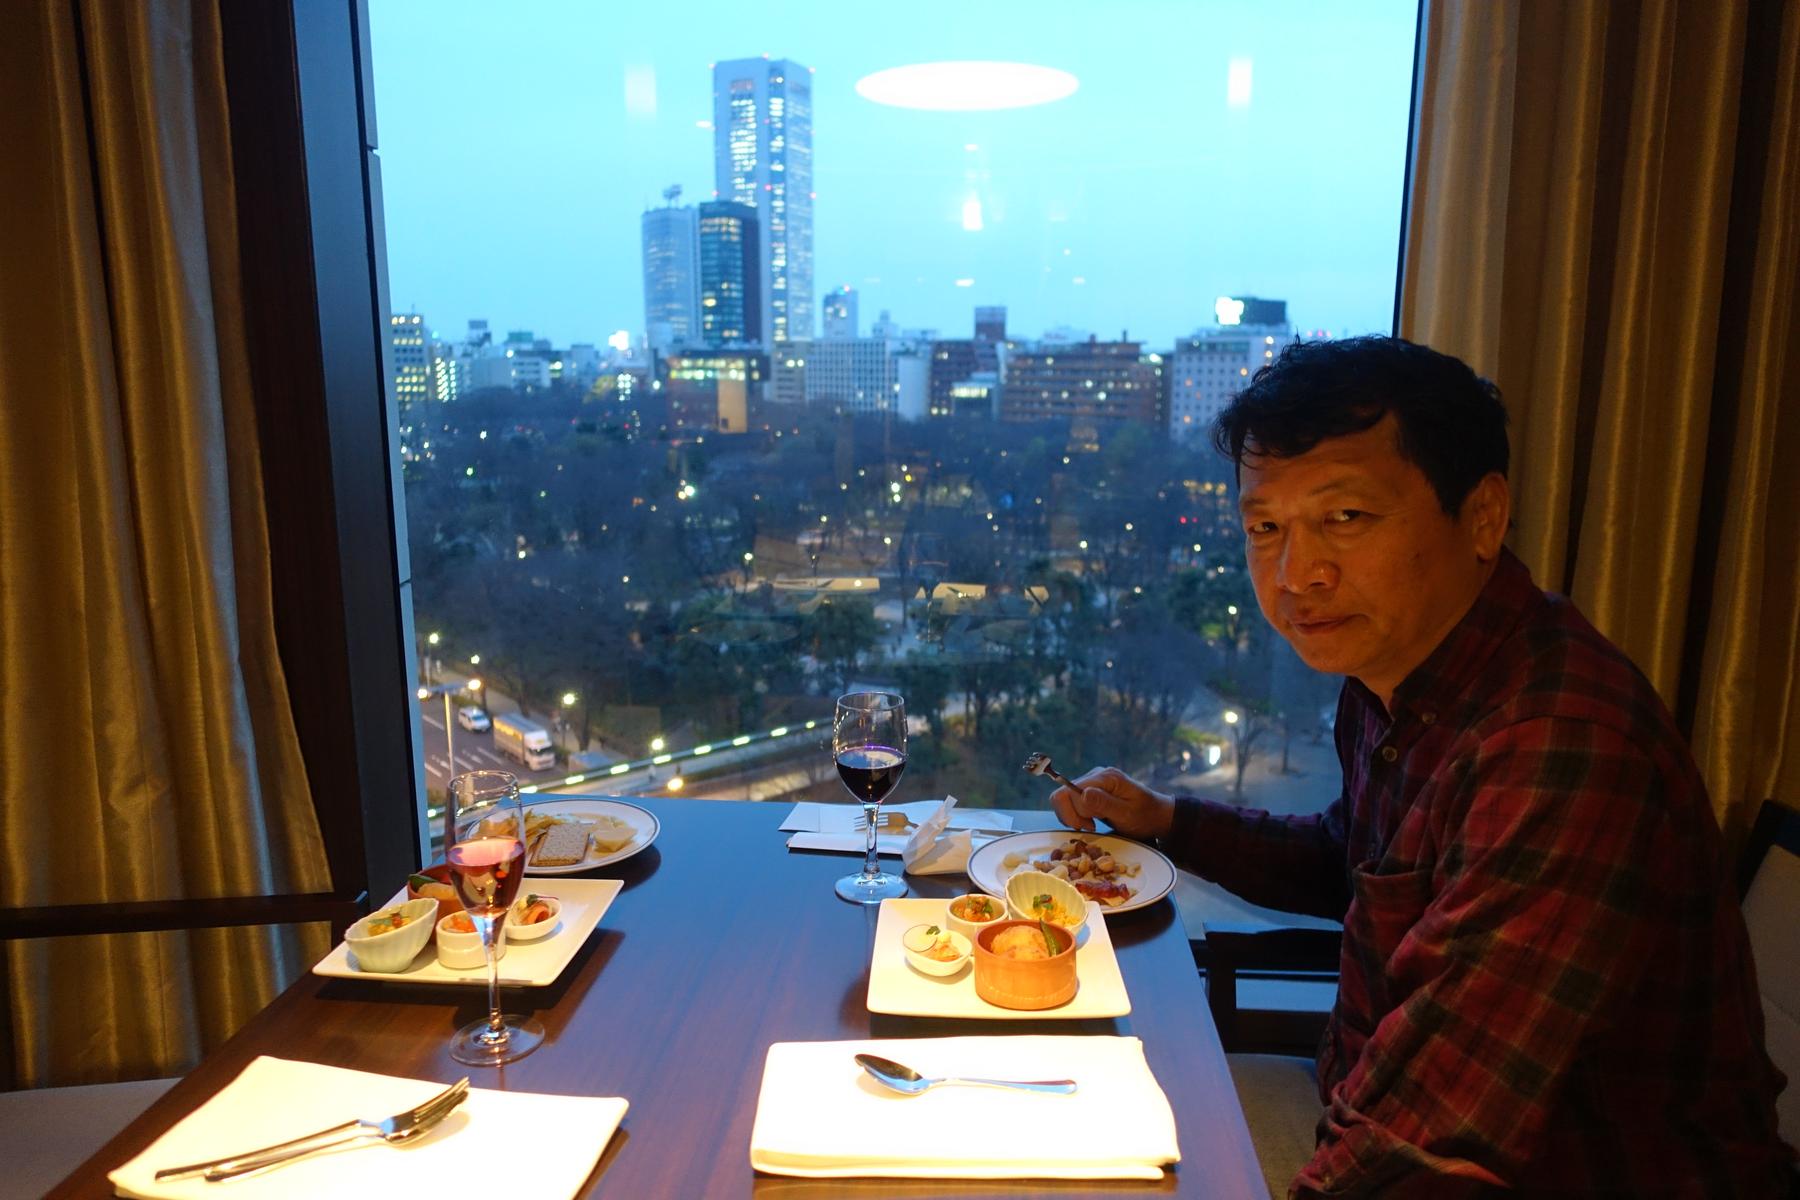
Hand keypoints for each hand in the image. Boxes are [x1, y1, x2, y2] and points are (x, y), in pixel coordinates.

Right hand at [1050, 767, 1173, 839]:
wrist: (1156, 815)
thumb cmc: (1145, 816)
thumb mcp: (1127, 814)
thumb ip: (1105, 803)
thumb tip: (1082, 794)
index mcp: (1105, 777)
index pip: (1071, 791)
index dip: (1075, 812)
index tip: (1091, 826)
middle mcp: (1095, 775)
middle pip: (1062, 794)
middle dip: (1072, 815)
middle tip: (1091, 826)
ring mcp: (1091, 782)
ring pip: (1063, 798)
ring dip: (1073, 816)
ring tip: (1092, 824)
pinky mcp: (1089, 790)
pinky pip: (1069, 802)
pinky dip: (1076, 815)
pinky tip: (1092, 821)